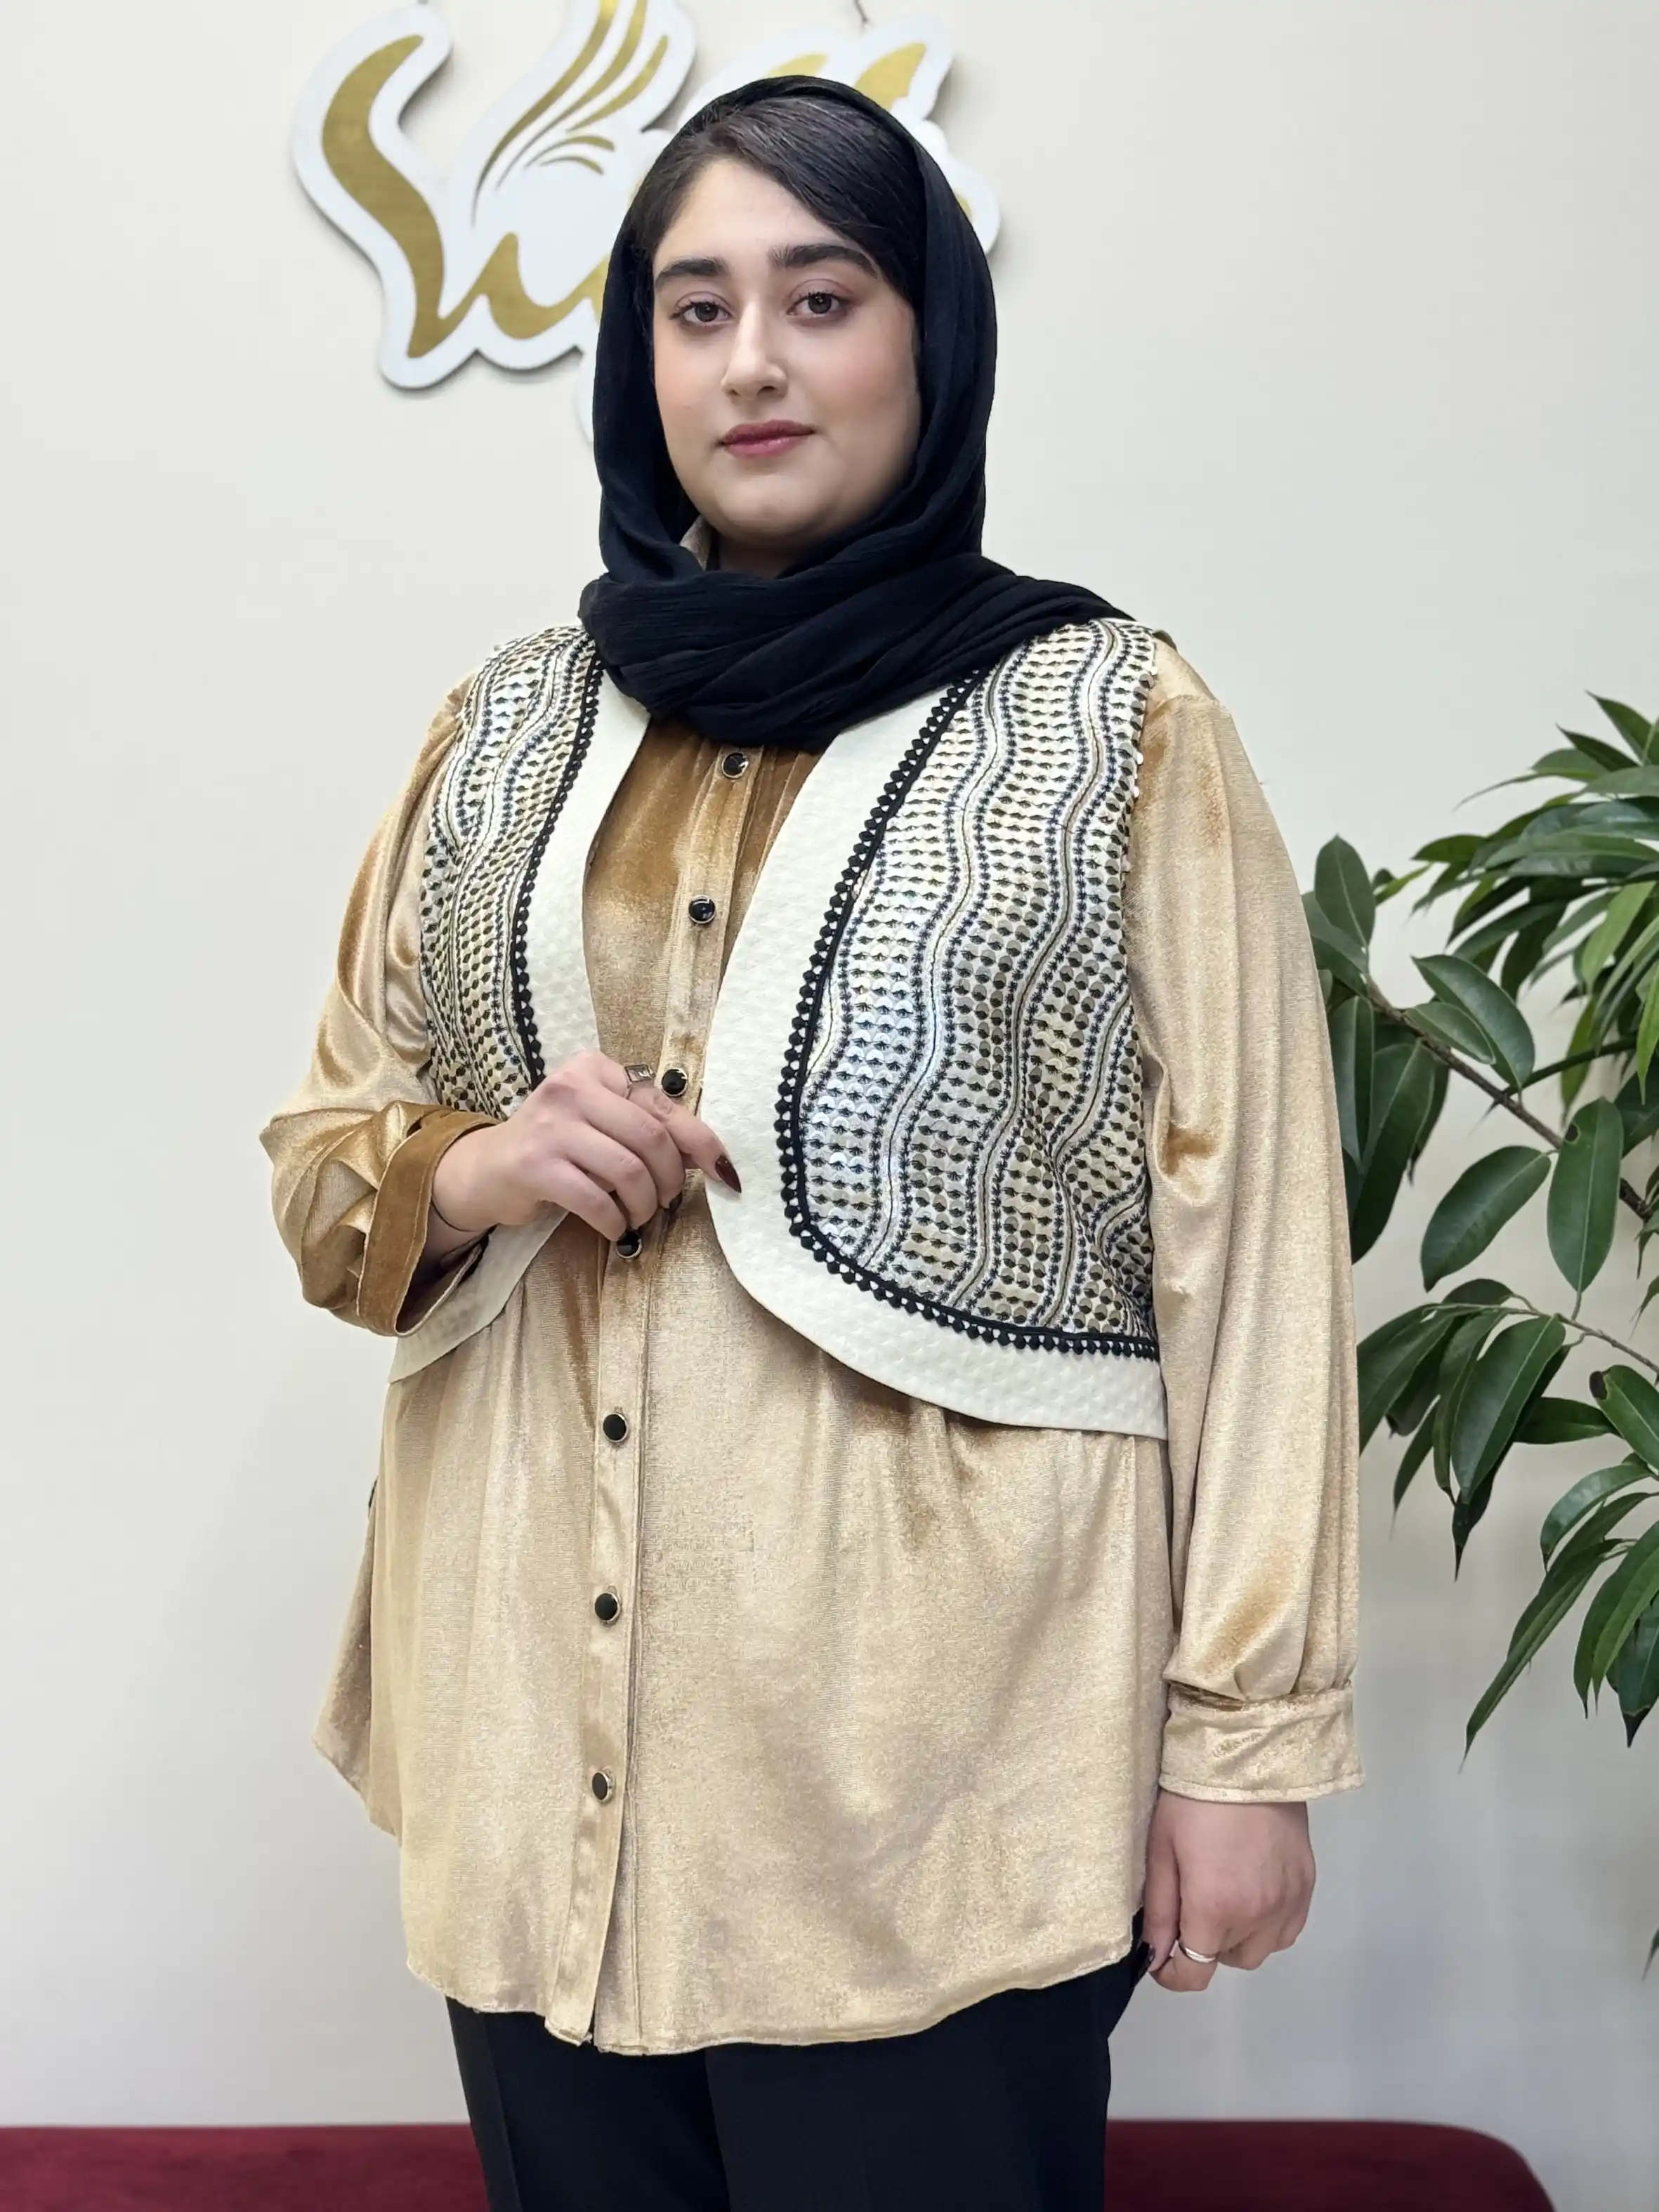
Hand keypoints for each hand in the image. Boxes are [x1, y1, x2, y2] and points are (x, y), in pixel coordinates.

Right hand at [431, 1050, 737, 1240]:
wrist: (488, 1170)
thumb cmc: (558, 1146)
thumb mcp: (602, 1125)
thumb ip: (648, 1129)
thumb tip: (711, 1155)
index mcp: (593, 1068)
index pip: (661, 1105)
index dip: (702, 1142)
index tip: (725, 1173)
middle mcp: (570, 1088)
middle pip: (650, 1137)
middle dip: (670, 1178)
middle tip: (667, 1200)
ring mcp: (550, 1126)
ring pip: (628, 1170)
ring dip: (645, 1204)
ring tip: (640, 1216)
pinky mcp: (534, 1166)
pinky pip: (596, 1199)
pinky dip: (616, 1222)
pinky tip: (615, 1228)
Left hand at [1140, 1789, 1313, 1992]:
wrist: (1248, 1756)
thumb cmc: (1192, 1800)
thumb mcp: (1161, 1850)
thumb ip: (1159, 1911)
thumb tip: (1155, 1957)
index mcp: (1215, 1909)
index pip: (1196, 1974)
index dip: (1173, 1974)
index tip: (1161, 1954)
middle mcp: (1258, 1916)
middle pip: (1227, 1960)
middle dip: (1205, 1944)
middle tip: (1192, 1903)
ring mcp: (1289, 1903)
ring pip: (1260, 1949)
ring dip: (1238, 1936)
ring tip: (1224, 1895)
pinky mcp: (1308, 1885)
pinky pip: (1287, 1930)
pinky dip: (1268, 1924)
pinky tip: (1254, 1891)